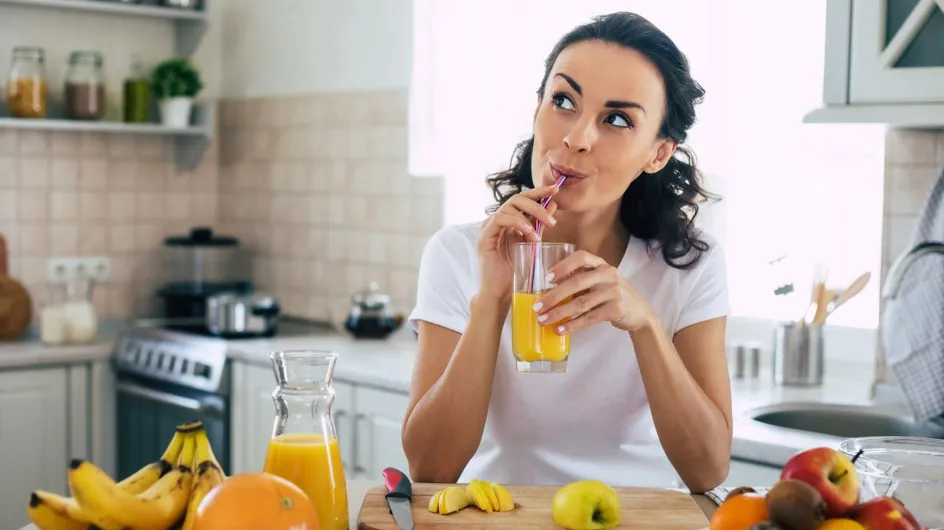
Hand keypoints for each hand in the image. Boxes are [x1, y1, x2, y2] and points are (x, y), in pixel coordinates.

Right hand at [476, 185, 559, 300]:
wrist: (501, 292)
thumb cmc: (516, 270)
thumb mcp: (532, 242)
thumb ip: (540, 224)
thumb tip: (553, 204)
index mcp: (508, 220)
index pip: (523, 199)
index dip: (539, 191)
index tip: (555, 188)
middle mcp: (497, 220)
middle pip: (516, 199)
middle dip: (537, 205)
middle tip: (552, 220)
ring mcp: (489, 228)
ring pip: (509, 207)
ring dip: (528, 218)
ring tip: (538, 235)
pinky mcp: (484, 237)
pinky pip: (500, 219)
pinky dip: (516, 223)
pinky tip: (528, 233)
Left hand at [534, 250, 655, 333]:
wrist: (640, 313)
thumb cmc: (612, 295)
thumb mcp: (599, 282)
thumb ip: (580, 282)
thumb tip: (546, 292)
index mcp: (601, 264)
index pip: (581, 258)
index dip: (563, 266)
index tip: (546, 278)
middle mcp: (609, 274)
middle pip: (577, 283)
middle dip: (554, 295)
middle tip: (537, 306)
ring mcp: (614, 292)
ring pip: (580, 303)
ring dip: (559, 313)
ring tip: (543, 320)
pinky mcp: (616, 309)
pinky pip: (589, 318)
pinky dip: (573, 325)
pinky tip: (560, 329)